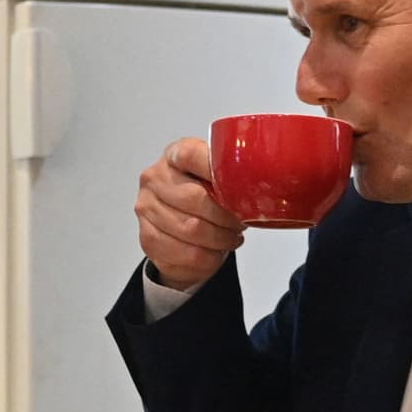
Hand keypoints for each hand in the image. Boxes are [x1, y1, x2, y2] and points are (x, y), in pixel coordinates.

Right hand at [135, 137, 245, 290]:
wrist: (181, 231)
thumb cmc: (204, 200)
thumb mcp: (218, 180)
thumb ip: (232, 175)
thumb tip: (263, 182)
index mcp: (174, 156)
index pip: (190, 154)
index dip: (215, 169)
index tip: (237, 184)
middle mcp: (155, 179)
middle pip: (195, 198)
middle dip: (225, 216)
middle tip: (239, 222)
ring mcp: (148, 208)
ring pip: (191, 229)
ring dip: (220, 238)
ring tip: (230, 237)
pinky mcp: (148, 238)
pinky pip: (186, 252)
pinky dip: (209, 257)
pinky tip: (215, 251)